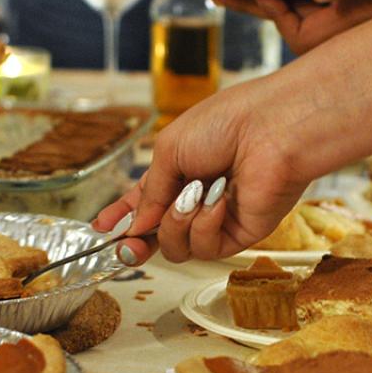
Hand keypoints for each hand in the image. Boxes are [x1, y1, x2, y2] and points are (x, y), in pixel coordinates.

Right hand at [92, 78, 313, 264]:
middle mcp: (198, 198)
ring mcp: (218, 218)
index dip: (122, 216)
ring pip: (177, 246)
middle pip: (159, 235)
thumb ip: (150, 192)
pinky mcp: (239, 234)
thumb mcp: (170, 150)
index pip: (145, 202)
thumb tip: (137, 225)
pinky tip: (219, 200)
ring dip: (176, 222)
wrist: (271, 129)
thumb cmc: (226, 124)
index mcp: (180, 171)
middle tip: (129, 245)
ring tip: (195, 194)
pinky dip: (205, 224)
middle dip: (138, 242)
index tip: (100, 228)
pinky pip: (206, 247)